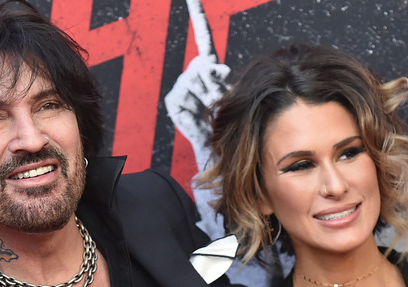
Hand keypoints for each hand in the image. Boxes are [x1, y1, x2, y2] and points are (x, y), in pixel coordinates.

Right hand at [164, 0, 230, 157]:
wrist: (217, 147)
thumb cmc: (229, 120)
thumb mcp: (232, 95)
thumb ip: (222, 77)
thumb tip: (215, 66)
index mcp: (209, 67)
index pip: (204, 38)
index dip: (198, 17)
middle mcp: (193, 73)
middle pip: (204, 63)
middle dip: (214, 79)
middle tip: (218, 96)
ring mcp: (183, 86)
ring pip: (196, 79)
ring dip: (208, 95)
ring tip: (211, 110)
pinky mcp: (174, 100)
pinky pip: (184, 95)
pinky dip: (194, 105)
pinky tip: (198, 114)